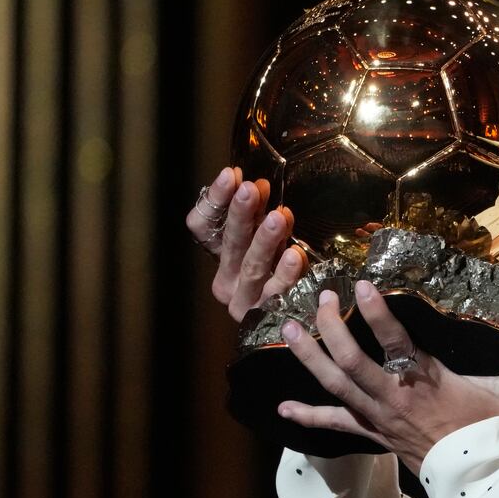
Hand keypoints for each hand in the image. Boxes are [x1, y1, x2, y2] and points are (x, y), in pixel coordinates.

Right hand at [184, 166, 308, 321]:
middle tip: (250, 190)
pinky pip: (277, 292)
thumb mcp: (267, 238)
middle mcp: (226, 277)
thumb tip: (258, 185)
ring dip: (265, 241)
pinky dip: (286, 274)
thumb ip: (262, 215)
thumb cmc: (278, 269)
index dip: (214, 200)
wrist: (293, 322)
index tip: (231, 175)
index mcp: (218, 255)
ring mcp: (245, 299)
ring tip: (277, 217)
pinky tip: (295, 256)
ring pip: (252, 267)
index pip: (203, 225)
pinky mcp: (267, 315)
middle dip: (241, 215)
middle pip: (229, 243)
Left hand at [278, 281, 498, 471]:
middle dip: (331, 328)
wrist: (482, 480)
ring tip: (287, 330)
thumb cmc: (496, 432)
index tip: (362, 287)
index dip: (377, 315)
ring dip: (308, 358)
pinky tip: (283, 408)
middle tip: (321, 298)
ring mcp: (380, 418)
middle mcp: (396, 398)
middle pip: (351, 362)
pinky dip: (308, 416)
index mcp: (428, 382)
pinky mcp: (374, 435)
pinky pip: (336, 425)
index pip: (396, 343)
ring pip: (336, 386)